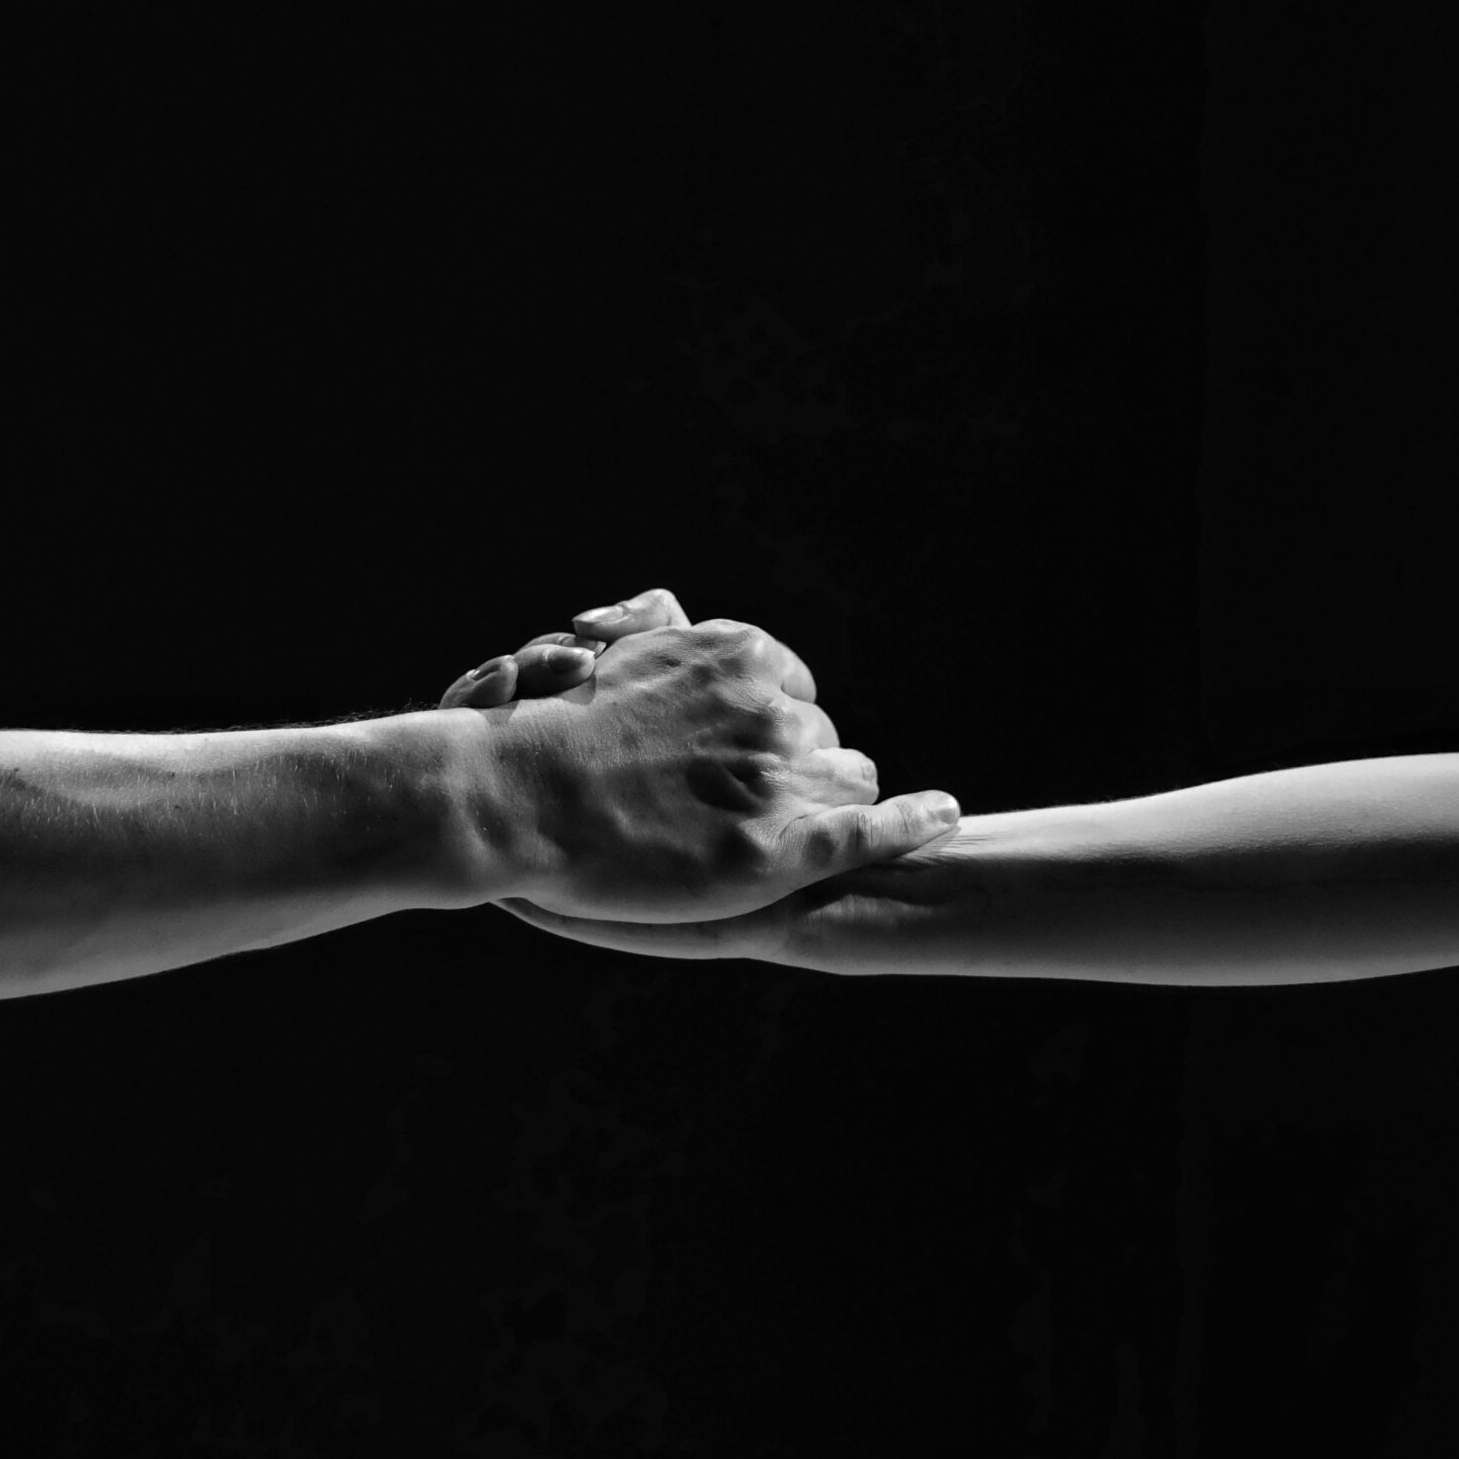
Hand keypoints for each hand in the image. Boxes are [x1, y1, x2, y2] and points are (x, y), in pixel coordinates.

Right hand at [446, 588, 961, 925]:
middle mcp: (771, 707)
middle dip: (795, 766)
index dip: (768, 728)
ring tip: (771, 831)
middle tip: (733, 803)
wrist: (514, 799)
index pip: (793, 689)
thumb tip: (675, 607)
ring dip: (826, 802)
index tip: (735, 753)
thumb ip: (656, 628)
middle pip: (824, 736)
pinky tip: (944, 814)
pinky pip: (871, 831)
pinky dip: (914, 821)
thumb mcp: (605, 649)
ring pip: (849, 781)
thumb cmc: (546, 732)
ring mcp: (778, 780)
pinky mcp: (777, 851)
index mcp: (738, 655)